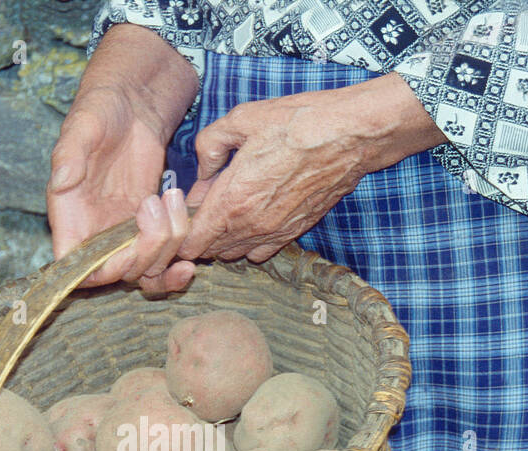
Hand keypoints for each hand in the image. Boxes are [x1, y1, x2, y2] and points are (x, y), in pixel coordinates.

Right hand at [47, 84, 195, 294]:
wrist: (132, 102)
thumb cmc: (100, 109)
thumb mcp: (82, 125)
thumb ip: (69, 155)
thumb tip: (61, 182)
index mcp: (69, 216)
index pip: (76, 266)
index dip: (100, 269)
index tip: (126, 248)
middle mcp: (94, 232)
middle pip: (118, 273)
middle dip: (145, 252)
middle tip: (158, 208)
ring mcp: (123, 233)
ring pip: (145, 270)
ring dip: (167, 250)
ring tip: (177, 204)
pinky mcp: (148, 227)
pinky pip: (161, 259)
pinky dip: (176, 260)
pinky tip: (191, 245)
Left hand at [178, 72, 447, 263]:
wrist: (348, 136)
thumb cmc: (296, 123)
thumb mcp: (241, 119)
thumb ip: (209, 145)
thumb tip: (202, 169)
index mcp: (231, 201)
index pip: (190, 241)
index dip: (179, 231)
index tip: (180, 213)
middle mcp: (250, 226)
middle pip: (209, 251)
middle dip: (198, 236)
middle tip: (202, 208)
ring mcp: (273, 234)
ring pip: (234, 254)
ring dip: (224, 240)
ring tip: (227, 212)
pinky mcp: (293, 233)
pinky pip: (260, 252)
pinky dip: (249, 242)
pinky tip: (252, 217)